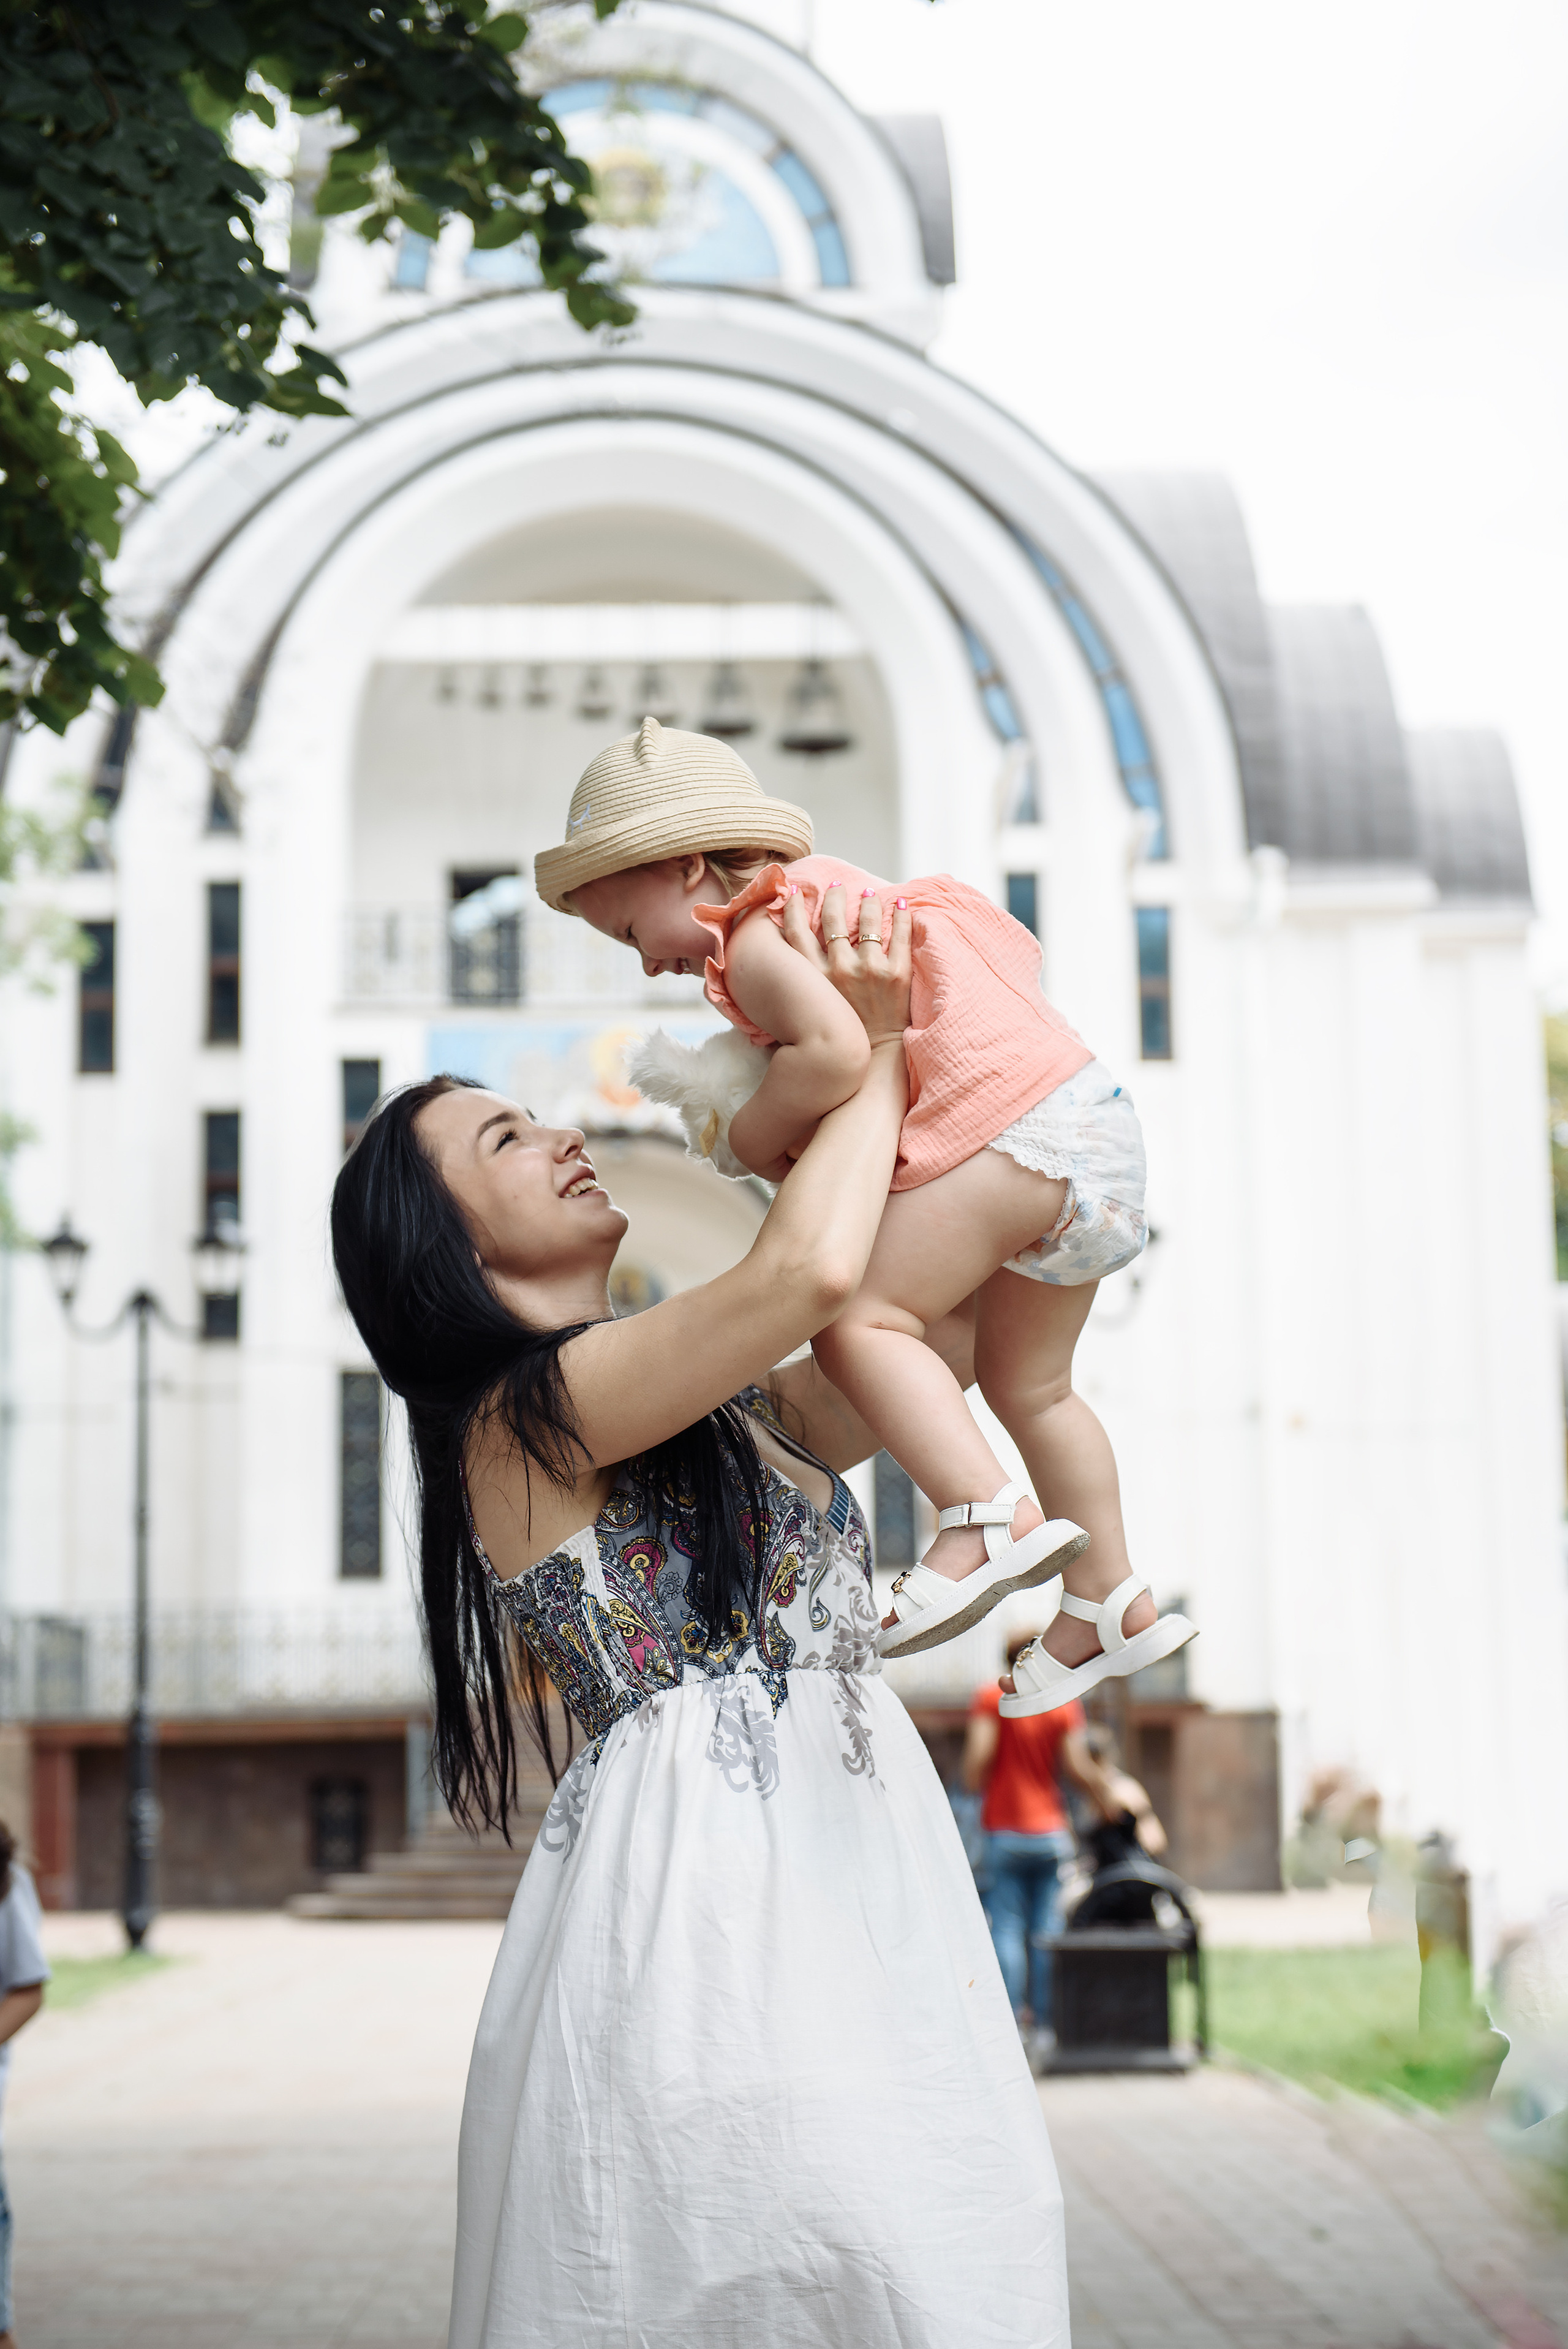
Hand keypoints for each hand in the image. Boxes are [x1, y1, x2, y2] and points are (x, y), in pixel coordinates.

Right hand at [780, 884, 911, 1046]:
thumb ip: (803, 981)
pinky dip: (901, 917)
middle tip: (836, 887)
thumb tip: (789, 959)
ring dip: (868, 903)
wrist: (874, 1057)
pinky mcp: (897, 975)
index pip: (797, 932)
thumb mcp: (811, 1007)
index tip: (793, 892)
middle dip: (834, 897)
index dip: (792, 908)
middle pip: (833, 920)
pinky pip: (900, 937)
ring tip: (869, 893)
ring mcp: (871, 970)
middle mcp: (840, 969)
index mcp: (815, 977)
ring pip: (867, 923)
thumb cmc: (841, 1031)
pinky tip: (901, 905)